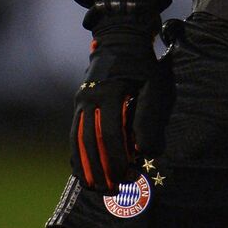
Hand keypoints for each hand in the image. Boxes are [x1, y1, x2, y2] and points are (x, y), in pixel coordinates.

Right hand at [69, 16, 158, 192]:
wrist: (121, 38)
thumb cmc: (143, 64)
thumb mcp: (154, 84)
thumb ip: (150, 117)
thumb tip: (147, 151)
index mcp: (110, 91)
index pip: (109, 134)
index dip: (117, 158)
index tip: (127, 176)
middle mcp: (90, 96)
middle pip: (90, 141)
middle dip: (101, 168)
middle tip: (113, 189)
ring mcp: (81, 99)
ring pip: (77, 139)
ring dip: (86, 166)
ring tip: (95, 187)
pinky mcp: (79, 102)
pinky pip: (73, 133)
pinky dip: (76, 154)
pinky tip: (82, 172)